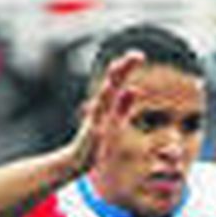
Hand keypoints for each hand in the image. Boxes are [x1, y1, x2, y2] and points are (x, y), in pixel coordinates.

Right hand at [64, 51, 143, 179]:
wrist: (77, 161)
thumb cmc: (97, 142)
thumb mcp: (115, 121)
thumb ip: (123, 106)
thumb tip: (134, 89)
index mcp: (109, 105)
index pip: (118, 82)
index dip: (126, 68)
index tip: (138, 55)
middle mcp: (102, 108)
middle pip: (112, 83)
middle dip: (123, 69)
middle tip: (137, 54)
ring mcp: (96, 118)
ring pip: (105, 96)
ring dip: (114, 82)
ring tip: (122, 67)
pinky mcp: (94, 132)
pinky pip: (101, 117)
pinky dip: (109, 107)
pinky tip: (122, 96)